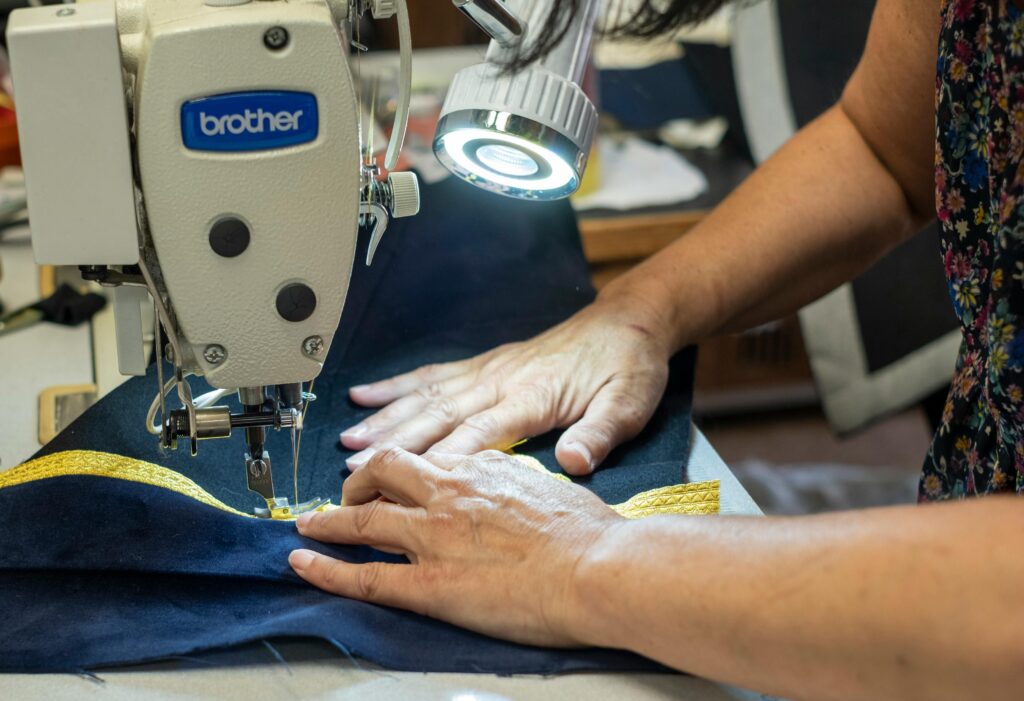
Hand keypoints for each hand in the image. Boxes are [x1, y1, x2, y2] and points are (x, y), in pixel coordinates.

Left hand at [289, 448, 624, 645]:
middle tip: (346, 492)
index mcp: (480, 468)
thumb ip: (516, 478)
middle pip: (384, 470)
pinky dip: (326, 569)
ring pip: (363, 518)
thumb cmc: (588, 531)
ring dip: (328, 521)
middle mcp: (448, 492)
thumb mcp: (550, 483)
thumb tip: (506, 479)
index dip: (406, 468)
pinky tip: (303, 565)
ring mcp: (433, 537)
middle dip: (359, 478)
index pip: (427, 460)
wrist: (597, 567)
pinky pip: (365, 575)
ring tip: (307, 525)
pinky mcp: (429, 584)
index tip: (400, 476)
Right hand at [340, 294, 674, 474]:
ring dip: (386, 417)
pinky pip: (435, 374)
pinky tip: (366, 394)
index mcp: (532, 396)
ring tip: (348, 439)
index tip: (401, 483)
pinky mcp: (487, 363)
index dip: (438, 459)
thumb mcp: (629, 404)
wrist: (630, 321)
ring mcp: (490, 369)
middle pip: (439, 414)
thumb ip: (600, 433)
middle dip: (394, 442)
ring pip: (427, 395)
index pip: (478, 433)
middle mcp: (501, 380)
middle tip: (353, 468)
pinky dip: (398, 384)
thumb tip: (574, 463)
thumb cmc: (630, 367)